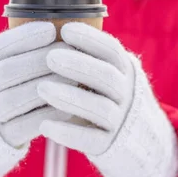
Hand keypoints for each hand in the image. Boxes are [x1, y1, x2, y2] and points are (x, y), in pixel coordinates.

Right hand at [0, 21, 71, 176]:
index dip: (25, 37)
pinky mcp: (6, 137)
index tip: (51, 30)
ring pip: (14, 99)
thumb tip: (62, 27)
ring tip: (73, 77)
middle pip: (6, 72)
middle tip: (69, 52)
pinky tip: (69, 106)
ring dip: (46, 86)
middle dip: (39, 59)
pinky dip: (48, 114)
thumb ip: (26, 50)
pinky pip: (26, 126)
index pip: (0, 48)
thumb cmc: (10, 87)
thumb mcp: (7, 65)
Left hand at [37, 22, 177, 176]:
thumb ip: (88, 58)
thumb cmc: (106, 98)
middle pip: (106, 76)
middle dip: (77, 64)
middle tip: (49, 57)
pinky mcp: (109, 146)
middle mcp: (127, 94)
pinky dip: (67, 132)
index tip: (65, 30)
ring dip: (69, 97)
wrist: (135, 143)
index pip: (111, 51)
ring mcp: (120, 121)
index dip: (89, 39)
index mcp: (125, 71)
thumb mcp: (108, 75)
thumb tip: (50, 32)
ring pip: (99, 108)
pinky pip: (89, 140)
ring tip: (42, 88)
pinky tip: (44, 126)